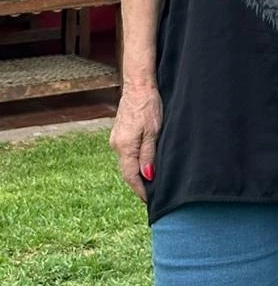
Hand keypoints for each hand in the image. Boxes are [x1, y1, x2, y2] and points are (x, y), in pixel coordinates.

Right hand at [110, 84, 162, 202]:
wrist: (138, 84)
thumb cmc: (149, 105)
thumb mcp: (154, 132)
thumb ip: (148, 155)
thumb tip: (147, 177)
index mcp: (125, 147)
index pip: (131, 177)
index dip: (141, 190)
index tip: (150, 201)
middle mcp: (116, 145)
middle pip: (126, 172)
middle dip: (138, 184)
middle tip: (151, 196)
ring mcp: (116, 139)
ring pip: (126, 162)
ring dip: (135, 173)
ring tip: (148, 183)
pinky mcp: (119, 133)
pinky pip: (126, 153)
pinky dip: (133, 162)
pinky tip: (142, 164)